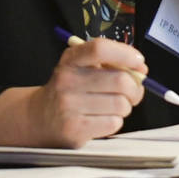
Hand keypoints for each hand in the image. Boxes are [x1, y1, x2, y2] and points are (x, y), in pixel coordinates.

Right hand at [0, 37, 146, 147]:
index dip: (126, 54)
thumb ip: (111, 64)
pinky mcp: (73, 128)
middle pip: (121, 80)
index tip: (139, 62)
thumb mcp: (82, 68)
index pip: (100, 48)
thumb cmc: (70, 90)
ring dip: (124, 107)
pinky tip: (101, 119)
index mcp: (71, 60)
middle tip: (132, 92)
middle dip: (135, 88)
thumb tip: (141, 70)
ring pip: (121, 104)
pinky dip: (114, 122)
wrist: (37, 118)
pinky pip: (113, 123)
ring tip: (111, 107)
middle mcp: (66, 80)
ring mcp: (68, 106)